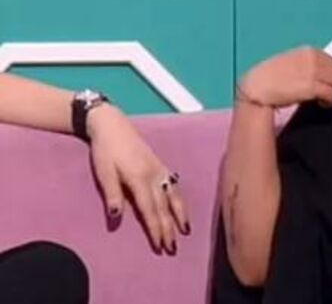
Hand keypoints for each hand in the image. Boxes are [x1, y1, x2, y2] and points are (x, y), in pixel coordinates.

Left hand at [87, 105, 188, 253]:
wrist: (114, 126)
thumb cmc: (105, 150)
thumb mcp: (104, 172)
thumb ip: (112, 194)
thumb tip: (116, 217)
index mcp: (139, 179)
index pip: (150, 210)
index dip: (156, 229)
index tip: (160, 246)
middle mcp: (154, 176)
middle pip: (164, 207)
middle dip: (169, 228)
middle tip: (173, 248)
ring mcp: (160, 170)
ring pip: (174, 196)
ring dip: (180, 215)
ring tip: (186, 230)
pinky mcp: (161, 166)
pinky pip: (174, 186)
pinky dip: (180, 199)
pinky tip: (182, 207)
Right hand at [238, 46, 331, 108]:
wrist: (256, 87)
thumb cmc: (269, 76)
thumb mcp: (290, 61)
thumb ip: (307, 63)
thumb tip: (323, 71)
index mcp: (308, 51)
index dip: (330, 74)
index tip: (324, 83)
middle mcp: (313, 58)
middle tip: (325, 92)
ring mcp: (313, 72)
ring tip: (322, 98)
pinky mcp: (311, 87)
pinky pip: (331, 94)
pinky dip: (329, 101)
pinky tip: (321, 103)